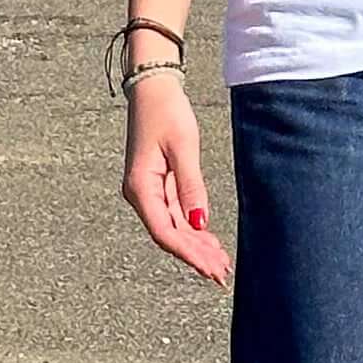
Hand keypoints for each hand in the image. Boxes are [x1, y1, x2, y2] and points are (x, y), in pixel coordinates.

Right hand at [121, 73, 231, 284]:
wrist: (153, 88)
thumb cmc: (166, 112)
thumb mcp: (183, 147)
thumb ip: (191, 186)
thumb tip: (199, 222)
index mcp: (140, 188)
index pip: (164, 231)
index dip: (188, 253)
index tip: (210, 269)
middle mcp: (140, 194)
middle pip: (169, 234)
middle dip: (196, 255)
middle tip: (222, 274)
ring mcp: (148, 191)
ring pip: (174, 226)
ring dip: (196, 245)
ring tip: (221, 262)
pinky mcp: (158, 184)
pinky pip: (176, 213)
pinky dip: (193, 227)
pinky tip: (210, 240)